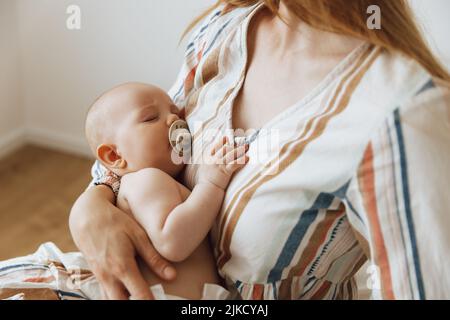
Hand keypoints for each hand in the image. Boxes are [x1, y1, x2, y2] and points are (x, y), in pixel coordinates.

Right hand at [69, 185, 176, 299]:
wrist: (87, 217)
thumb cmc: (116, 223)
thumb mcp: (138, 236)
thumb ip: (154, 258)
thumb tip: (172, 276)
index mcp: (123, 267)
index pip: (140, 296)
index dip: (152, 302)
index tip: (163, 302)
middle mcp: (110, 277)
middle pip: (122, 305)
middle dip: (137, 306)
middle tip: (152, 300)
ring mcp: (101, 279)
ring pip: (112, 302)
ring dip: (126, 302)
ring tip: (141, 297)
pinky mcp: (98, 277)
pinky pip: (106, 295)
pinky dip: (117, 298)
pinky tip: (127, 295)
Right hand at [197, 136, 248, 189]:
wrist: (207, 189)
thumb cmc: (206, 181)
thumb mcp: (204, 168)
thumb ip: (208, 162)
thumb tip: (213, 157)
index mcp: (208, 158)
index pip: (215, 147)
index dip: (221, 141)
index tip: (227, 137)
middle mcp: (214, 160)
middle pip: (225, 149)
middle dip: (235, 144)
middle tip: (243, 141)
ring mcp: (219, 165)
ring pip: (231, 154)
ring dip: (240, 149)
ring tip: (247, 146)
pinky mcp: (225, 171)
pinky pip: (234, 164)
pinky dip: (241, 160)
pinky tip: (247, 158)